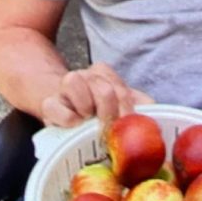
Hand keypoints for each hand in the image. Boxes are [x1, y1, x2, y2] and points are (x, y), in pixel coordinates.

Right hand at [39, 62, 153, 127]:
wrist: (62, 111)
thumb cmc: (94, 109)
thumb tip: (153, 109)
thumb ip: (137, 102)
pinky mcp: (48, 104)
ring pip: (75, 83)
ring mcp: (64, 86)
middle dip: (109, 114)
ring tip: (88, 120)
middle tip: (108, 127)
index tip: (126, 125)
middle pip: (103, 89)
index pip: (121, 89)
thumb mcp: (118, 104)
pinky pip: (56, 106)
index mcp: (103, 73)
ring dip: (86, 108)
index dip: (126, 111)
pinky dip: (68, 118)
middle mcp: (85, 75)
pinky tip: (74, 124)